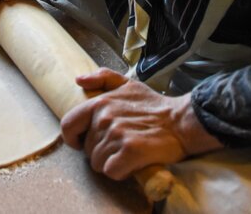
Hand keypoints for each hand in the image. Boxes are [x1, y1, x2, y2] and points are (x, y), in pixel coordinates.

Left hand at [60, 68, 223, 180]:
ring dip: (111, 162)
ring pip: (98, 162)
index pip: (68, 125)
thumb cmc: (154, 105)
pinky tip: (132, 162)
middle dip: (101, 151)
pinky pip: (111, 171)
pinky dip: (121, 171)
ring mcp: (117, 135)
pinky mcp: (130, 151)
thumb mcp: (128, 84)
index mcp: (100, 103)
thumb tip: (79, 80)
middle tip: (120, 145)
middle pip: (87, 149)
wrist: (182, 121)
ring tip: (128, 152)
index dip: (73, 138)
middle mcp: (105, 118)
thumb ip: (102, 78)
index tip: (83, 143)